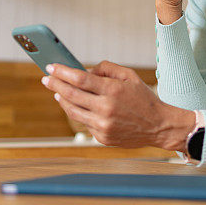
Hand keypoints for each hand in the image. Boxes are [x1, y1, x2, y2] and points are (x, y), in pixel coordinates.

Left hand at [41, 61, 195, 150]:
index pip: (80, 79)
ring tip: (56, 91)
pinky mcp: (102, 138)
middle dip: (55, 84)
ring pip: (73, 111)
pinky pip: (84, 123)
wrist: (159, 126)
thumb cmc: (143, 98)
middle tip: (46, 78)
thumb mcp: (129, 76)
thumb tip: (85, 70)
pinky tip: (75, 105)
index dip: (62, 72)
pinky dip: (78, 112)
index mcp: (113, 90)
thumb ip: (106, 68)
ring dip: (62, 100)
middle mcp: (106, 109)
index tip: (51, 66)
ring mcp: (103, 126)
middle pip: (71, 95)